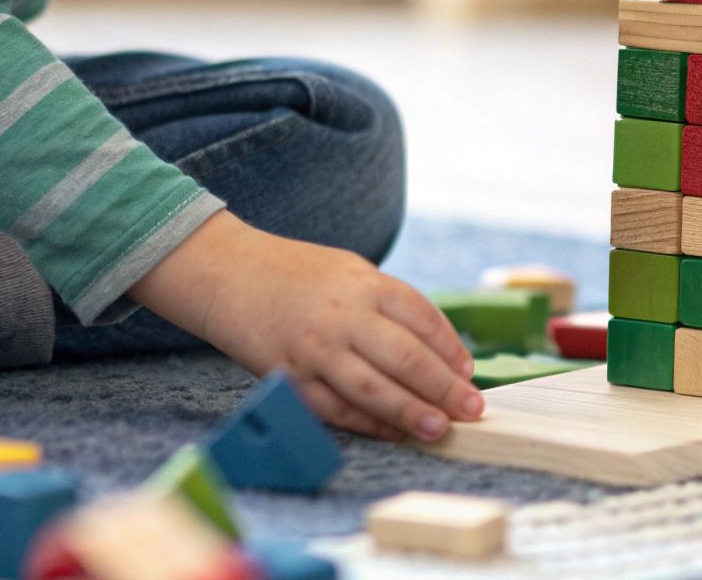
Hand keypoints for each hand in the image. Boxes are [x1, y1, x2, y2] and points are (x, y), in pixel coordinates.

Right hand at [129, 210, 481, 441]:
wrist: (229, 273)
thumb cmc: (299, 274)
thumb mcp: (352, 271)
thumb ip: (392, 306)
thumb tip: (441, 352)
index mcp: (365, 284)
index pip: (424, 320)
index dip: (451, 351)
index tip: (469, 374)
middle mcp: (343, 316)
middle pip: (406, 358)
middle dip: (445, 389)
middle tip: (471, 410)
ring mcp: (314, 349)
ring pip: (373, 390)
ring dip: (411, 413)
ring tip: (440, 428)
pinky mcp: (290, 377)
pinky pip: (336, 408)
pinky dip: (369, 423)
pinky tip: (393, 431)